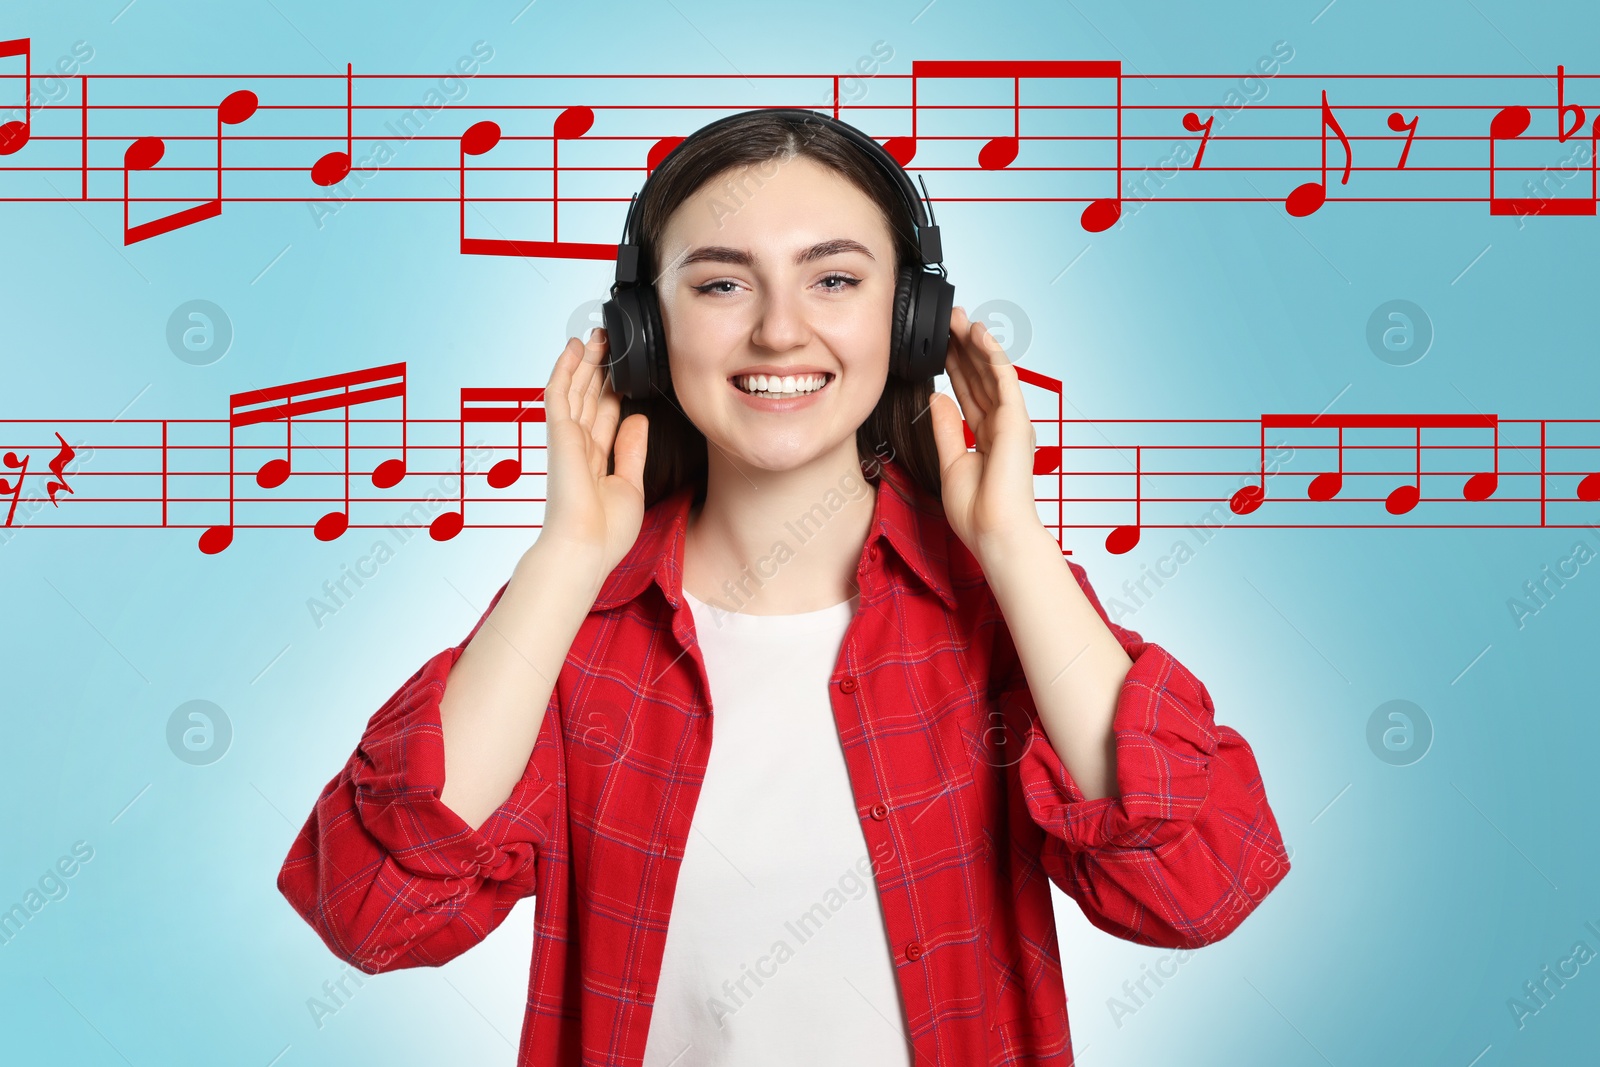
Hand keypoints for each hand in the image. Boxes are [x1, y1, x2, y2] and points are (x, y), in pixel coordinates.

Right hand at [536, 327, 649, 585]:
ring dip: (585, 362)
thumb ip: (632, 451)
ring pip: (576, 390)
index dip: (612, 392)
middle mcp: (578, 448)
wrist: (584, 549)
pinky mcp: (558, 435)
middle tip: (609, 342)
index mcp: (594, 463)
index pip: (605, 418)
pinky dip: (565, 370)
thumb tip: (637, 419)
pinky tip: (573, 349)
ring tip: (595, 336)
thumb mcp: (630, 485)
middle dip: (599, 370)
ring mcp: (567, 440)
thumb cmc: (605, 532)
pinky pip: (559, 394)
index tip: (622, 372)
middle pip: (589, 399)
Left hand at [928, 306, 1046, 562]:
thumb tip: (936, 397)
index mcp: (986, 438)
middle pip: (979, 377)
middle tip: (947, 320)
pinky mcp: (1016, 419)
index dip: (955, 367)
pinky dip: (991, 353)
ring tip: (958, 317)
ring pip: (991, 372)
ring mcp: (1011, 421)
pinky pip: (1003, 378)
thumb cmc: (977, 511)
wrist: (994, 531)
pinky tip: (978, 333)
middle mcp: (1002, 426)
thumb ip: (945, 427)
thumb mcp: (950, 462)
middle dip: (963, 347)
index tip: (939, 345)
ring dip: (975, 342)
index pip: (968, 393)